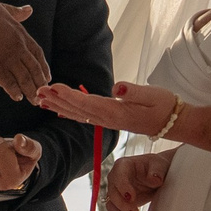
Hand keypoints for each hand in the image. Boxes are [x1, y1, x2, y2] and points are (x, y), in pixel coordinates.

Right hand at [0, 1, 48, 99]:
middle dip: (40, 82)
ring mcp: (7, 60)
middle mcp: (17, 48)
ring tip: (33, 100)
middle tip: (43, 92)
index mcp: (20, 34)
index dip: (43, 66)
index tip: (46, 75)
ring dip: (30, 91)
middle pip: (33, 68)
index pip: (37, 53)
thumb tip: (29, 10)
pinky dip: (14, 91)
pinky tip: (17, 97)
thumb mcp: (1, 8)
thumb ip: (16, 13)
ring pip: (24, 78)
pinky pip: (9, 83)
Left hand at [33, 80, 179, 136]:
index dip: (70, 96)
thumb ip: (134, 92)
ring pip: (78, 114)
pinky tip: (59, 110)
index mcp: (116, 112)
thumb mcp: (153, 96)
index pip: (88, 103)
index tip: (53, 87)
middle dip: (57, 100)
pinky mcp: (109, 119)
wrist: (173, 123)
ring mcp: (108, 121)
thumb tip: (117, 88)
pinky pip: (85, 117)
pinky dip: (70, 112)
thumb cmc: (164, 106)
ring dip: (59, 106)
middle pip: (78, 110)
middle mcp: (108, 119)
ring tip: (41, 99)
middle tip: (38, 91)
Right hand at [106, 150, 174, 210]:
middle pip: (112, 193)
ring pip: (111, 205)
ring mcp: (117, 191)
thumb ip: (157, 171)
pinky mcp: (119, 202)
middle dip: (122, 205)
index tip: (132, 198)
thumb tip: (155, 179)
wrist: (159, 175)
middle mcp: (116, 178)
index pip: (118, 175)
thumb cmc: (157, 166)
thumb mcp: (160, 165)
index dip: (123, 187)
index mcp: (124, 165)